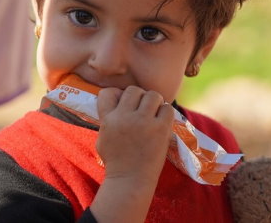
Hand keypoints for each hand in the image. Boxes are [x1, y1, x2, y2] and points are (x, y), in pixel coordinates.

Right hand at [90, 86, 173, 222]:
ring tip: (153, 113)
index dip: (116, 95)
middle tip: (142, 109)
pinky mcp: (160, 129)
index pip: (108, 92)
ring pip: (152, 95)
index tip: (123, 103)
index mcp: (108, 119)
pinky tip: (162, 121)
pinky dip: (166, 112)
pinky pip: (167, 108)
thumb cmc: (116, 160)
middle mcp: (125, 117)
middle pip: (133, 90)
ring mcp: (143, 122)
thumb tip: (117, 99)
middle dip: (138, 97)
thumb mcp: (103, 137)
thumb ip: (108, 118)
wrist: (130, 180)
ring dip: (154, 102)